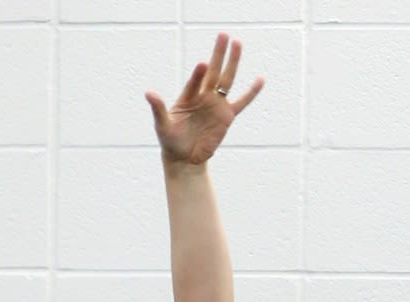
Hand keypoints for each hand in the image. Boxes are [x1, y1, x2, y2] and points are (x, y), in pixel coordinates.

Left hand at [145, 33, 263, 169]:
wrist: (184, 159)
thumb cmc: (171, 141)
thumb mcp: (162, 125)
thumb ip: (158, 108)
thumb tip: (148, 92)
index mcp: (188, 95)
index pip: (195, 81)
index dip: (198, 74)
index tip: (202, 64)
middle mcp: (203, 96)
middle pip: (213, 71)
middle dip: (218, 54)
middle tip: (223, 35)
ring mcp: (216, 104)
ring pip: (226, 80)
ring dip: (232, 62)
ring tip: (237, 43)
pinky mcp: (226, 116)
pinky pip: (242, 102)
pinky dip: (251, 92)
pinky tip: (260, 79)